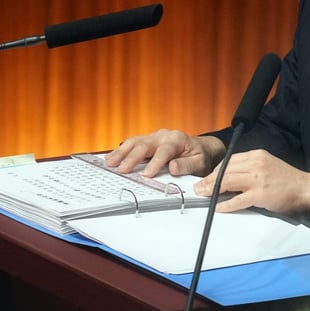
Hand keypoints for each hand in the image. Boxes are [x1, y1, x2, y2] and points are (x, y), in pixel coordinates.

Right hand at [105, 129, 225, 177]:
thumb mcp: (200, 162)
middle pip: (145, 144)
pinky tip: (111, 158)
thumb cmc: (199, 156)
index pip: (164, 151)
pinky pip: (132, 143)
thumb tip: (173, 167)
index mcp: (177, 139)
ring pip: (134, 141)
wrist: (200, 147)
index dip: (155, 163)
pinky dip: (121, 150)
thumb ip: (187, 165)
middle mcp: (163, 136)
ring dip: (121, 152)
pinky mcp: (147, 141)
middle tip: (122, 169)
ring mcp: (154, 137)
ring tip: (110, 162)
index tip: (147, 174)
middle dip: (132, 157)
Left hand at [193, 149, 309, 215]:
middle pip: (225, 170)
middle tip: (199, 188)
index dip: (214, 170)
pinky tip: (220, 207)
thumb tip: (229, 177)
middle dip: (209, 180)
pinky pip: (238, 199)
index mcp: (258, 155)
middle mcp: (257, 164)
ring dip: (213, 190)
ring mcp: (259, 179)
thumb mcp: (267, 165)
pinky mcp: (261, 194)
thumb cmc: (288, 180)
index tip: (206, 178)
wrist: (306, 189)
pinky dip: (227, 204)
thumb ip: (250, 168)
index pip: (229, 160)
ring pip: (228, 182)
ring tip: (205, 195)